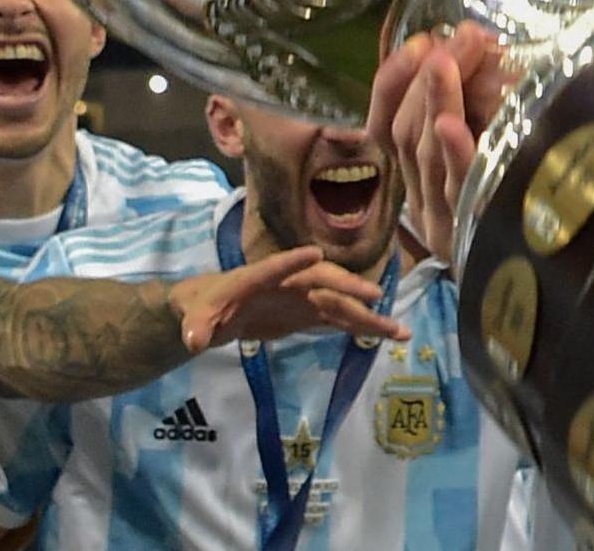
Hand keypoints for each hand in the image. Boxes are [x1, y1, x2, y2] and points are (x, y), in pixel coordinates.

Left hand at [170, 246, 409, 352]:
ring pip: (342, 305)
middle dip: (348, 287)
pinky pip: (342, 321)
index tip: (316, 254)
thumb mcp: (194, 317)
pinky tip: (388, 335)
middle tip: (374, 296)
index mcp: (260, 277)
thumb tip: (193, 339)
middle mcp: (290, 283)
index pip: (277, 267)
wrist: (214, 310)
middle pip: (323, 282)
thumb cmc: (202, 306)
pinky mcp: (311, 316)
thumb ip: (196, 325)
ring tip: (399, 331)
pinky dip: (364, 328)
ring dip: (370, 317)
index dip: (293, 262)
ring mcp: (305, 300)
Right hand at [368, 23, 509, 263]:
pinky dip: (456, 155)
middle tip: (452, 39)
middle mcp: (420, 201)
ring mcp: (444, 219)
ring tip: (444, 60)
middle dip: (423, 81)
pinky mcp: (473, 232)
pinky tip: (452, 128)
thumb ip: (474, 104)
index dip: (393, 82)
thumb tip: (471, 40)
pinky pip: (459, 190)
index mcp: (417, 180)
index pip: (382, 124)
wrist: (548, 278)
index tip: (419, 43)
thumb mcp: (490, 145)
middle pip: (404, 134)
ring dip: (434, 102)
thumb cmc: (522, 199)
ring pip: (424, 156)